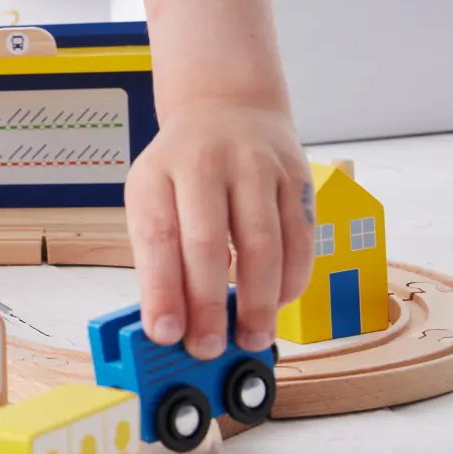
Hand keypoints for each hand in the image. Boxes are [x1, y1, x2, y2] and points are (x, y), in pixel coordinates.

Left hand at [124, 99, 312, 358]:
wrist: (229, 107)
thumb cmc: (184, 166)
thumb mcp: (152, 195)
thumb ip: (159, 253)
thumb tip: (171, 321)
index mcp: (158, 173)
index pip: (157, 237)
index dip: (162, 289)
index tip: (165, 333)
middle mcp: (206, 164)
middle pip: (208, 243)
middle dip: (210, 305)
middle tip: (209, 346)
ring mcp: (255, 166)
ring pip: (263, 244)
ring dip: (260, 301)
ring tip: (252, 336)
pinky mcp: (296, 176)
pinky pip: (300, 237)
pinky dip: (292, 279)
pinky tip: (280, 303)